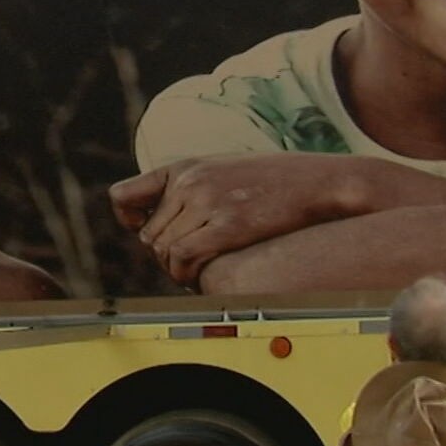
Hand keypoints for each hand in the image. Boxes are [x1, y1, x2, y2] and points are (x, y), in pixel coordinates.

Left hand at [109, 155, 393, 286]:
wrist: (321, 182)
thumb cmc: (277, 183)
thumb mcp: (226, 170)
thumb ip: (194, 188)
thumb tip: (168, 221)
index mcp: (185, 166)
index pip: (124, 196)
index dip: (129, 220)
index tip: (145, 232)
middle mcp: (190, 181)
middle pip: (148, 236)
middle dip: (164, 255)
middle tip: (189, 264)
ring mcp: (208, 201)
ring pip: (163, 251)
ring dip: (176, 270)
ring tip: (198, 272)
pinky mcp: (228, 225)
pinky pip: (183, 258)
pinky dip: (186, 275)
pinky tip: (201, 278)